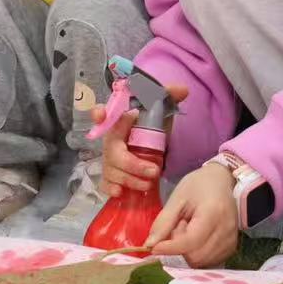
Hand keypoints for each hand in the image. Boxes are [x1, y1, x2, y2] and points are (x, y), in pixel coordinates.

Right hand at [95, 80, 189, 194]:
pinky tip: (121, 193)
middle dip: (132, 164)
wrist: (153, 148)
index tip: (100, 116)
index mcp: (119, 121)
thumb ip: (169, 97)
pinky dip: (111, 189)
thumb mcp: (161, 111)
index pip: (102, 113)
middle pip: (113, 152)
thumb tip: (184, 90)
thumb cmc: (152, 128)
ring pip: (112, 171)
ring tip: (149, 183)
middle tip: (154, 170)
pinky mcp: (111, 175)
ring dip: (131, 179)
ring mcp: (109, 159)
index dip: (98, 114)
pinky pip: (105, 183)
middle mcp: (111, 140)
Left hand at [145, 162, 239, 267]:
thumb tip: (150, 245)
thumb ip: (163, 223)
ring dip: (187, 252)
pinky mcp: (231, 247)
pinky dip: (196, 255)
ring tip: (188, 230)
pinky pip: (208, 262)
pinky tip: (196, 239)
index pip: (190, 241)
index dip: (170, 248)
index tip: (153, 247)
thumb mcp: (176, 199)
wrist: (220, 181)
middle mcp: (226, 230)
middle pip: (195, 256)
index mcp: (213, 213)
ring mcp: (231, 240)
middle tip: (177, 227)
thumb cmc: (197, 187)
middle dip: (179, 247)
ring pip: (201, 262)